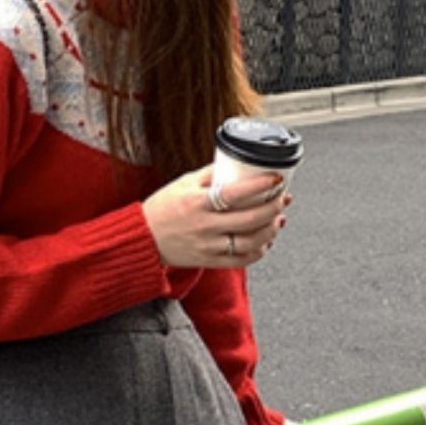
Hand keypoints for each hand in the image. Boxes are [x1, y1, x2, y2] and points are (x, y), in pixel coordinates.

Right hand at [143, 167, 288, 268]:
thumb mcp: (183, 183)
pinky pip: (241, 260)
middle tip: (282, 198)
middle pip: (250, 218)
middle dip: (273, 207)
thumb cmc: (162, 209)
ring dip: (270, 230)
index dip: (261, 185)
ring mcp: (209, 246)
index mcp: (198, 202)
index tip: (276, 178)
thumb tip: (237, 164)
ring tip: (277, 219)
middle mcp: (205, 226)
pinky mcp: (210, 261)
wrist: (143, 238)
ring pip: (250, 241)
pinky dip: (258, 251)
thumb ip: (211, 174)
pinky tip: (265, 241)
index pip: (236, 193)